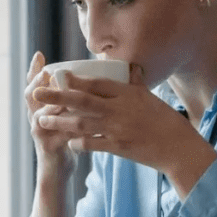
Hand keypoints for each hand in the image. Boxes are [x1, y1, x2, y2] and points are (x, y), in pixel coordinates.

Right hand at [25, 52, 77, 180]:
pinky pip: (58, 134)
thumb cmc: (66, 138)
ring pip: (42, 114)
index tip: (39, 55)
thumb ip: (71, 99)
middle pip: (32, 95)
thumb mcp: (65, 116)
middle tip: (46, 73)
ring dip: (52, 105)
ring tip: (61, 96)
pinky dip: (69, 128)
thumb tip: (87, 77)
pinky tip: (80, 122)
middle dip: (37, 82)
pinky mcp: (48, 146)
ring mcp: (39, 132)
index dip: (34, 70)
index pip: (34, 84)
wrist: (58, 169)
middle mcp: (36, 116)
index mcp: (41, 106)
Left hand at [31, 66, 216, 190]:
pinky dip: (78, 143)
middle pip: (82, 101)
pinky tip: (67, 141)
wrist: (179, 149)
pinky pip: (92, 144)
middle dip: (57, 96)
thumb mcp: (151, 98)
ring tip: (41, 120)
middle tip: (36, 93)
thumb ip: (137, 84)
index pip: (97, 83)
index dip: (75, 79)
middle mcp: (120, 110)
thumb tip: (131, 68)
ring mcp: (117, 130)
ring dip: (59, 121)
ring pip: (81, 124)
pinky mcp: (118, 148)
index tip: (58, 75)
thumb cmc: (167, 121)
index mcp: (128, 94)